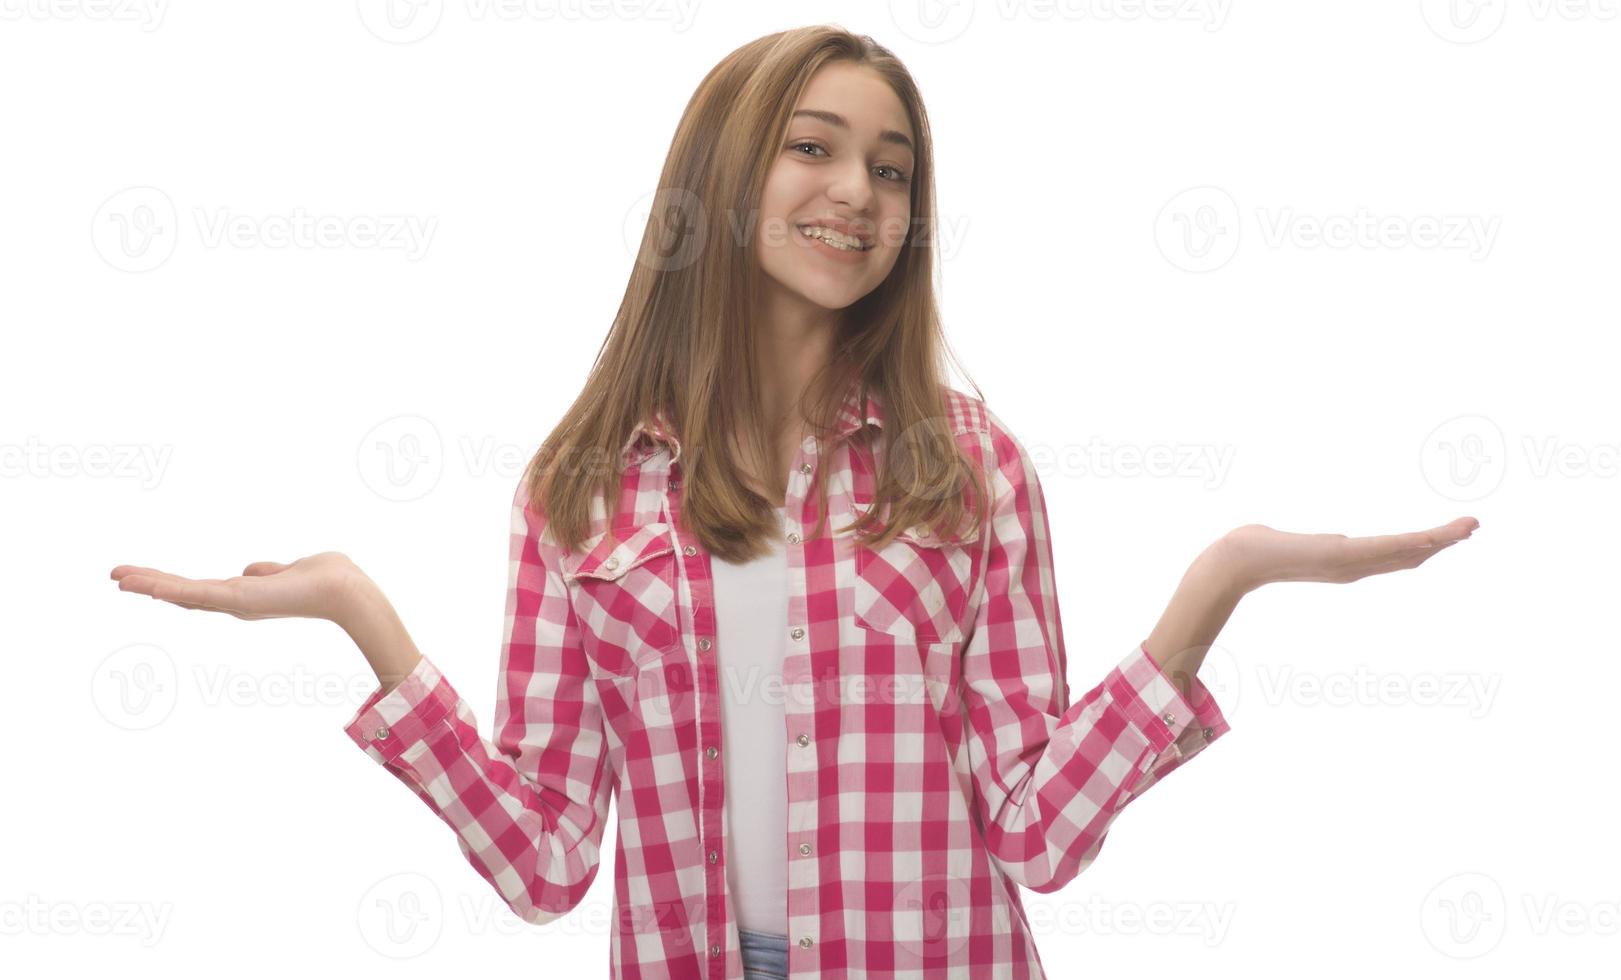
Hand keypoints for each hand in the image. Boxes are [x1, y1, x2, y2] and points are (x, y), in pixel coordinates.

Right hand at [110, 551, 370, 628]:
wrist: (344, 590)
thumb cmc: (324, 579)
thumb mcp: (289, 570)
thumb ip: (268, 571)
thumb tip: (253, 569)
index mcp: (245, 595)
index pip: (199, 589)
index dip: (170, 585)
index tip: (143, 579)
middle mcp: (236, 603)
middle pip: (182, 594)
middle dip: (150, 584)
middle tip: (116, 577)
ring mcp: (236, 603)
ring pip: (183, 594)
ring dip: (150, 584)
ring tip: (119, 578)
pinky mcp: (240, 599)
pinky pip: (200, 594)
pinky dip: (174, 590)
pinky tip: (149, 587)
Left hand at [1214, 516, 1479, 592]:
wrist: (1237, 562)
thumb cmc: (1257, 551)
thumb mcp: (1296, 543)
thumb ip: (1315, 543)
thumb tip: (1325, 539)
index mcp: (1348, 563)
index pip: (1395, 556)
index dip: (1425, 546)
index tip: (1448, 535)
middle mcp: (1355, 567)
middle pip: (1410, 555)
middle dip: (1443, 541)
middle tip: (1473, 526)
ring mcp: (1351, 564)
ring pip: (1407, 552)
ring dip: (1441, 539)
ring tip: (1470, 526)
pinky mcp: (1343, 556)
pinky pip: (1387, 548)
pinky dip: (1416, 542)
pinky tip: (1436, 535)